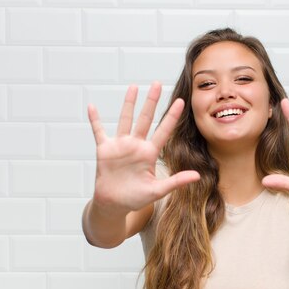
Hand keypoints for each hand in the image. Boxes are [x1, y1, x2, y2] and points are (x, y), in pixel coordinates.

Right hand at [88, 82, 199, 214]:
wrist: (114, 204)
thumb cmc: (135, 198)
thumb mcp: (157, 190)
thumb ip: (176, 181)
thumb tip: (197, 176)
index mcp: (149, 154)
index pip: (163, 131)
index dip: (171, 116)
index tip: (181, 101)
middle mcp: (136, 145)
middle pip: (145, 118)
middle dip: (151, 101)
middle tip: (157, 83)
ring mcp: (120, 146)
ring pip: (125, 119)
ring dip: (129, 103)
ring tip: (134, 87)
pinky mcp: (105, 149)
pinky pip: (98, 131)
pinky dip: (94, 120)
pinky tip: (91, 107)